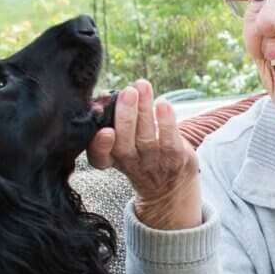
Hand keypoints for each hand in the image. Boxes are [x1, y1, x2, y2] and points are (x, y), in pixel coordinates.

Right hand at [88, 80, 200, 228]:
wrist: (170, 186)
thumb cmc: (142, 154)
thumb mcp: (122, 145)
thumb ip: (116, 123)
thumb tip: (117, 93)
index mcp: (112, 159)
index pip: (99, 157)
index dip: (100, 146)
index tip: (105, 131)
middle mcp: (131, 163)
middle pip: (124, 144)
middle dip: (125, 116)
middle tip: (128, 92)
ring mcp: (154, 163)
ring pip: (147, 138)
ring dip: (145, 110)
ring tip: (143, 87)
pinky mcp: (175, 159)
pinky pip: (170, 140)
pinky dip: (166, 122)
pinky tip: (163, 104)